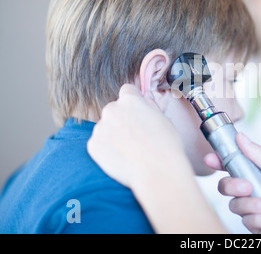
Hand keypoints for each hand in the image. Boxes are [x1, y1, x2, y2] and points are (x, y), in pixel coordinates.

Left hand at [88, 84, 226, 232]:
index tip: (137, 112)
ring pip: (106, 127)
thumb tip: (145, 99)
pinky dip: (107, 149)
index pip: (127, 91)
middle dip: (122, 119)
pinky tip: (122, 158)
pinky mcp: (93, 146)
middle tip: (135, 136)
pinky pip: (99, 143)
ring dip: (114, 135)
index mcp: (130, 100)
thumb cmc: (166, 145)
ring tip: (131, 150)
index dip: (133, 102)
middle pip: (114, 109)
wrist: (157, 171)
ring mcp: (100, 128)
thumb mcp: (164, 118)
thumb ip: (150, 106)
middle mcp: (111, 110)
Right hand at [205, 133, 260, 233]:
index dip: (219, 161)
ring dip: (252, 207)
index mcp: (260, 172)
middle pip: (227, 186)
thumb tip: (241, 136)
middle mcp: (255, 189)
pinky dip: (259, 222)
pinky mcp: (259, 226)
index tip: (211, 159)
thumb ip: (260, 156)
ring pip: (235, 206)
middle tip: (247, 188)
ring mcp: (256, 208)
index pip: (234, 165)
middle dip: (233, 187)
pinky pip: (246, 223)